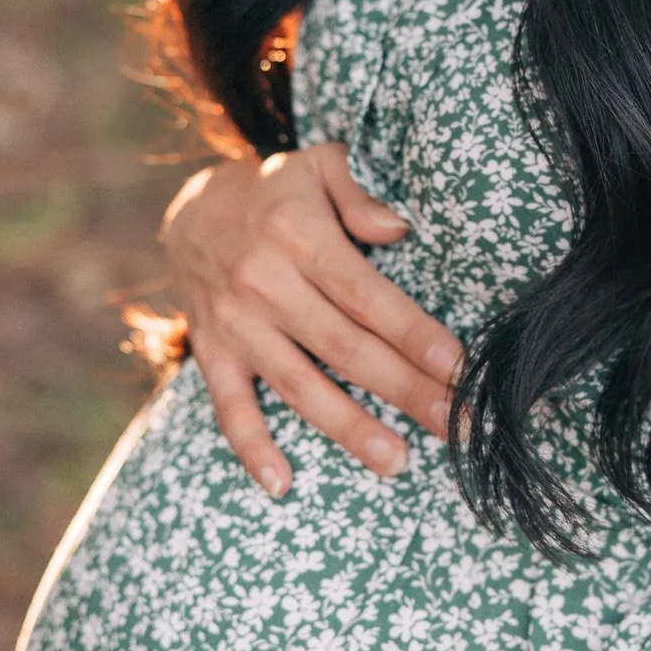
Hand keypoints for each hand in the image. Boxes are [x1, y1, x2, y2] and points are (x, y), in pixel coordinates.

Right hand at [161, 147, 461, 497]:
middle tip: (458, 428)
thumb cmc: (276, 192)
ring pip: (299, 386)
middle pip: (347, 349)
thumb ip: (360, 194)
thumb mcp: (317, 166)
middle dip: (407, 391)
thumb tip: (400, 229)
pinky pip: (230, 408)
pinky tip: (282, 484)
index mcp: (299, 238)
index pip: (368, 296)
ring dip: (349, 428)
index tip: (461, 370)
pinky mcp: (212, 353)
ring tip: (397, 462)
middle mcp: (266, 284)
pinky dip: (252, 448)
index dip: (416, 335)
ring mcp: (236, 325)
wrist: (188, 208)